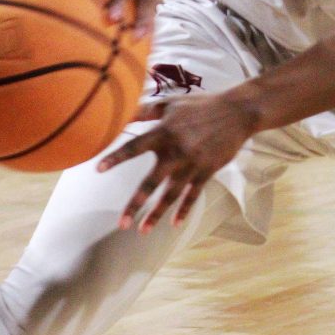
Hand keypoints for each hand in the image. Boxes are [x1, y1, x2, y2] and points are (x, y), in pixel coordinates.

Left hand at [98, 91, 259, 232]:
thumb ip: (146, 110)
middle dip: (136, 203)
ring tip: (142, 231)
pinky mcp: (207, 171)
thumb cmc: (201, 105)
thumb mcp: (172, 103)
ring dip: (156, 214)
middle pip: (151, 182)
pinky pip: (193, 195)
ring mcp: (192, 163)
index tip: (98, 169)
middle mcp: (176, 151)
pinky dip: (184, 210)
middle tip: (121, 223)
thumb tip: (122, 111)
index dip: (116, 157)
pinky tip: (174, 224)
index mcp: (165, 132)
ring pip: (171, 194)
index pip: (135, 146)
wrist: (236, 112)